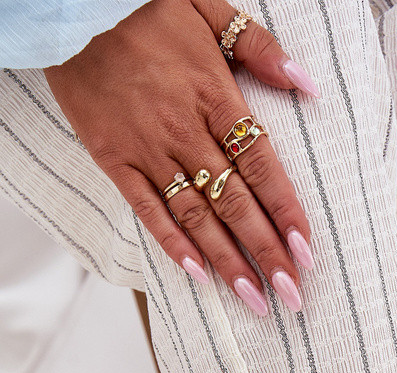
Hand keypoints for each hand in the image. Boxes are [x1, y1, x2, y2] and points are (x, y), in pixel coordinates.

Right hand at [44, 0, 318, 313]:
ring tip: (254, 299)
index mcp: (215, 94)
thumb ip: (258, 48)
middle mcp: (184, 129)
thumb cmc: (143, 5)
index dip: (286, 212)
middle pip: (235, 202)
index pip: (261, 166)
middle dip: (267, 252)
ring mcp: (148, 149)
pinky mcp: (114, 159)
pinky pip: (148, 211)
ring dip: (228, 262)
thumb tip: (305, 83)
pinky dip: (173, 245)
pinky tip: (199, 276)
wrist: (70, 3)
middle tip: (291, 293)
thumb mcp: (207, 8)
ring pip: (196, 216)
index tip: (306, 251)